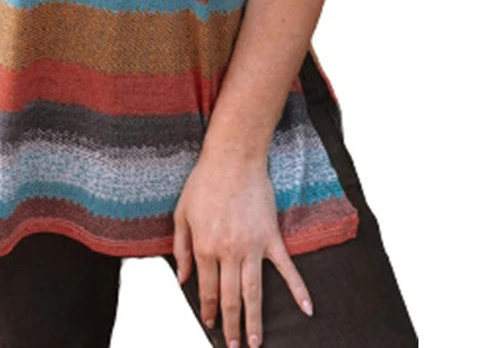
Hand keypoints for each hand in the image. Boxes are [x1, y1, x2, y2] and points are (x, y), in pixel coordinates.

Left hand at [172, 150, 312, 346]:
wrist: (232, 158)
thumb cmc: (204, 182)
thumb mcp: (182, 213)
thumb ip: (181, 248)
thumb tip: (181, 278)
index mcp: (204, 246)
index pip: (207, 288)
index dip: (209, 309)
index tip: (211, 324)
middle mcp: (228, 251)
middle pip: (231, 297)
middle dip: (230, 324)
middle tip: (233, 346)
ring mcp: (252, 246)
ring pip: (254, 292)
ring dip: (254, 320)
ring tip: (255, 342)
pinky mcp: (270, 237)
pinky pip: (286, 268)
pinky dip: (298, 289)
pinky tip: (307, 309)